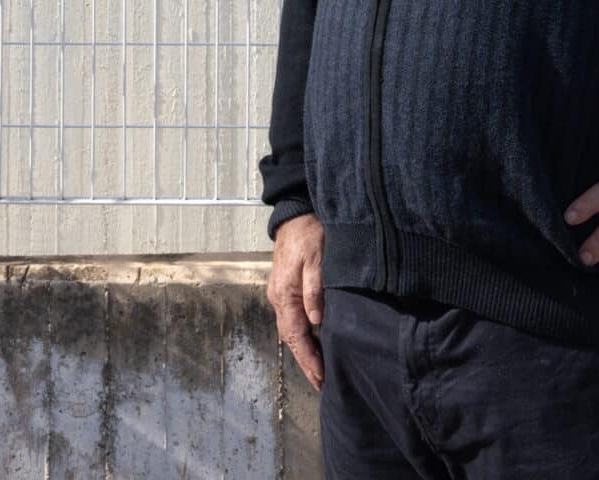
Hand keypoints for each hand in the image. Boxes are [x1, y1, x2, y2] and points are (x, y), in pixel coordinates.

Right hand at [267, 213, 324, 388]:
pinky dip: (301, 337)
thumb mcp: (317, 258)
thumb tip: (315, 320)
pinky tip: (312, 343)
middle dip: (305, 362)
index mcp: (284, 294)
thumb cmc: (309, 234)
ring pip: (290, 331)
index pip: (296, 335)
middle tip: (320, 384)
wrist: (294, 214)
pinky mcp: (285, 289)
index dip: (308, 358)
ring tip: (318, 370)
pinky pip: (291, 320)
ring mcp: (279, 294)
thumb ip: (314, 288)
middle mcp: (278, 298)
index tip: (320, 377)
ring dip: (302, 351)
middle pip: (290, 338)